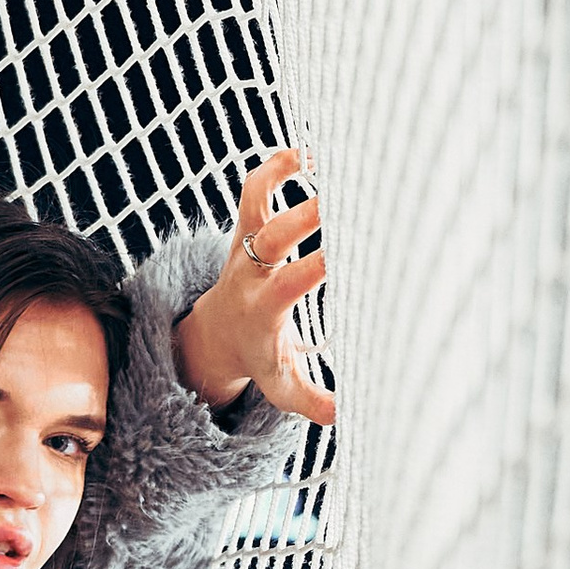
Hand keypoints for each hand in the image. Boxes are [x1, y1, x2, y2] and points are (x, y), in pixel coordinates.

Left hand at [172, 147, 335, 425]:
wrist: (215, 335)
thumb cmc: (257, 357)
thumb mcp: (280, 386)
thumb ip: (311, 401)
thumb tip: (347, 418)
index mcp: (263, 307)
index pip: (292, 282)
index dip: (321, 265)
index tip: (355, 253)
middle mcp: (250, 270)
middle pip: (273, 234)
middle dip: (308, 214)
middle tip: (349, 195)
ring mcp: (244, 243)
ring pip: (253, 198)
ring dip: (281, 172)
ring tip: (322, 154)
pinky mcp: (246, 225)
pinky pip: (255, 185)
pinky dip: (279, 164)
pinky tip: (311, 150)